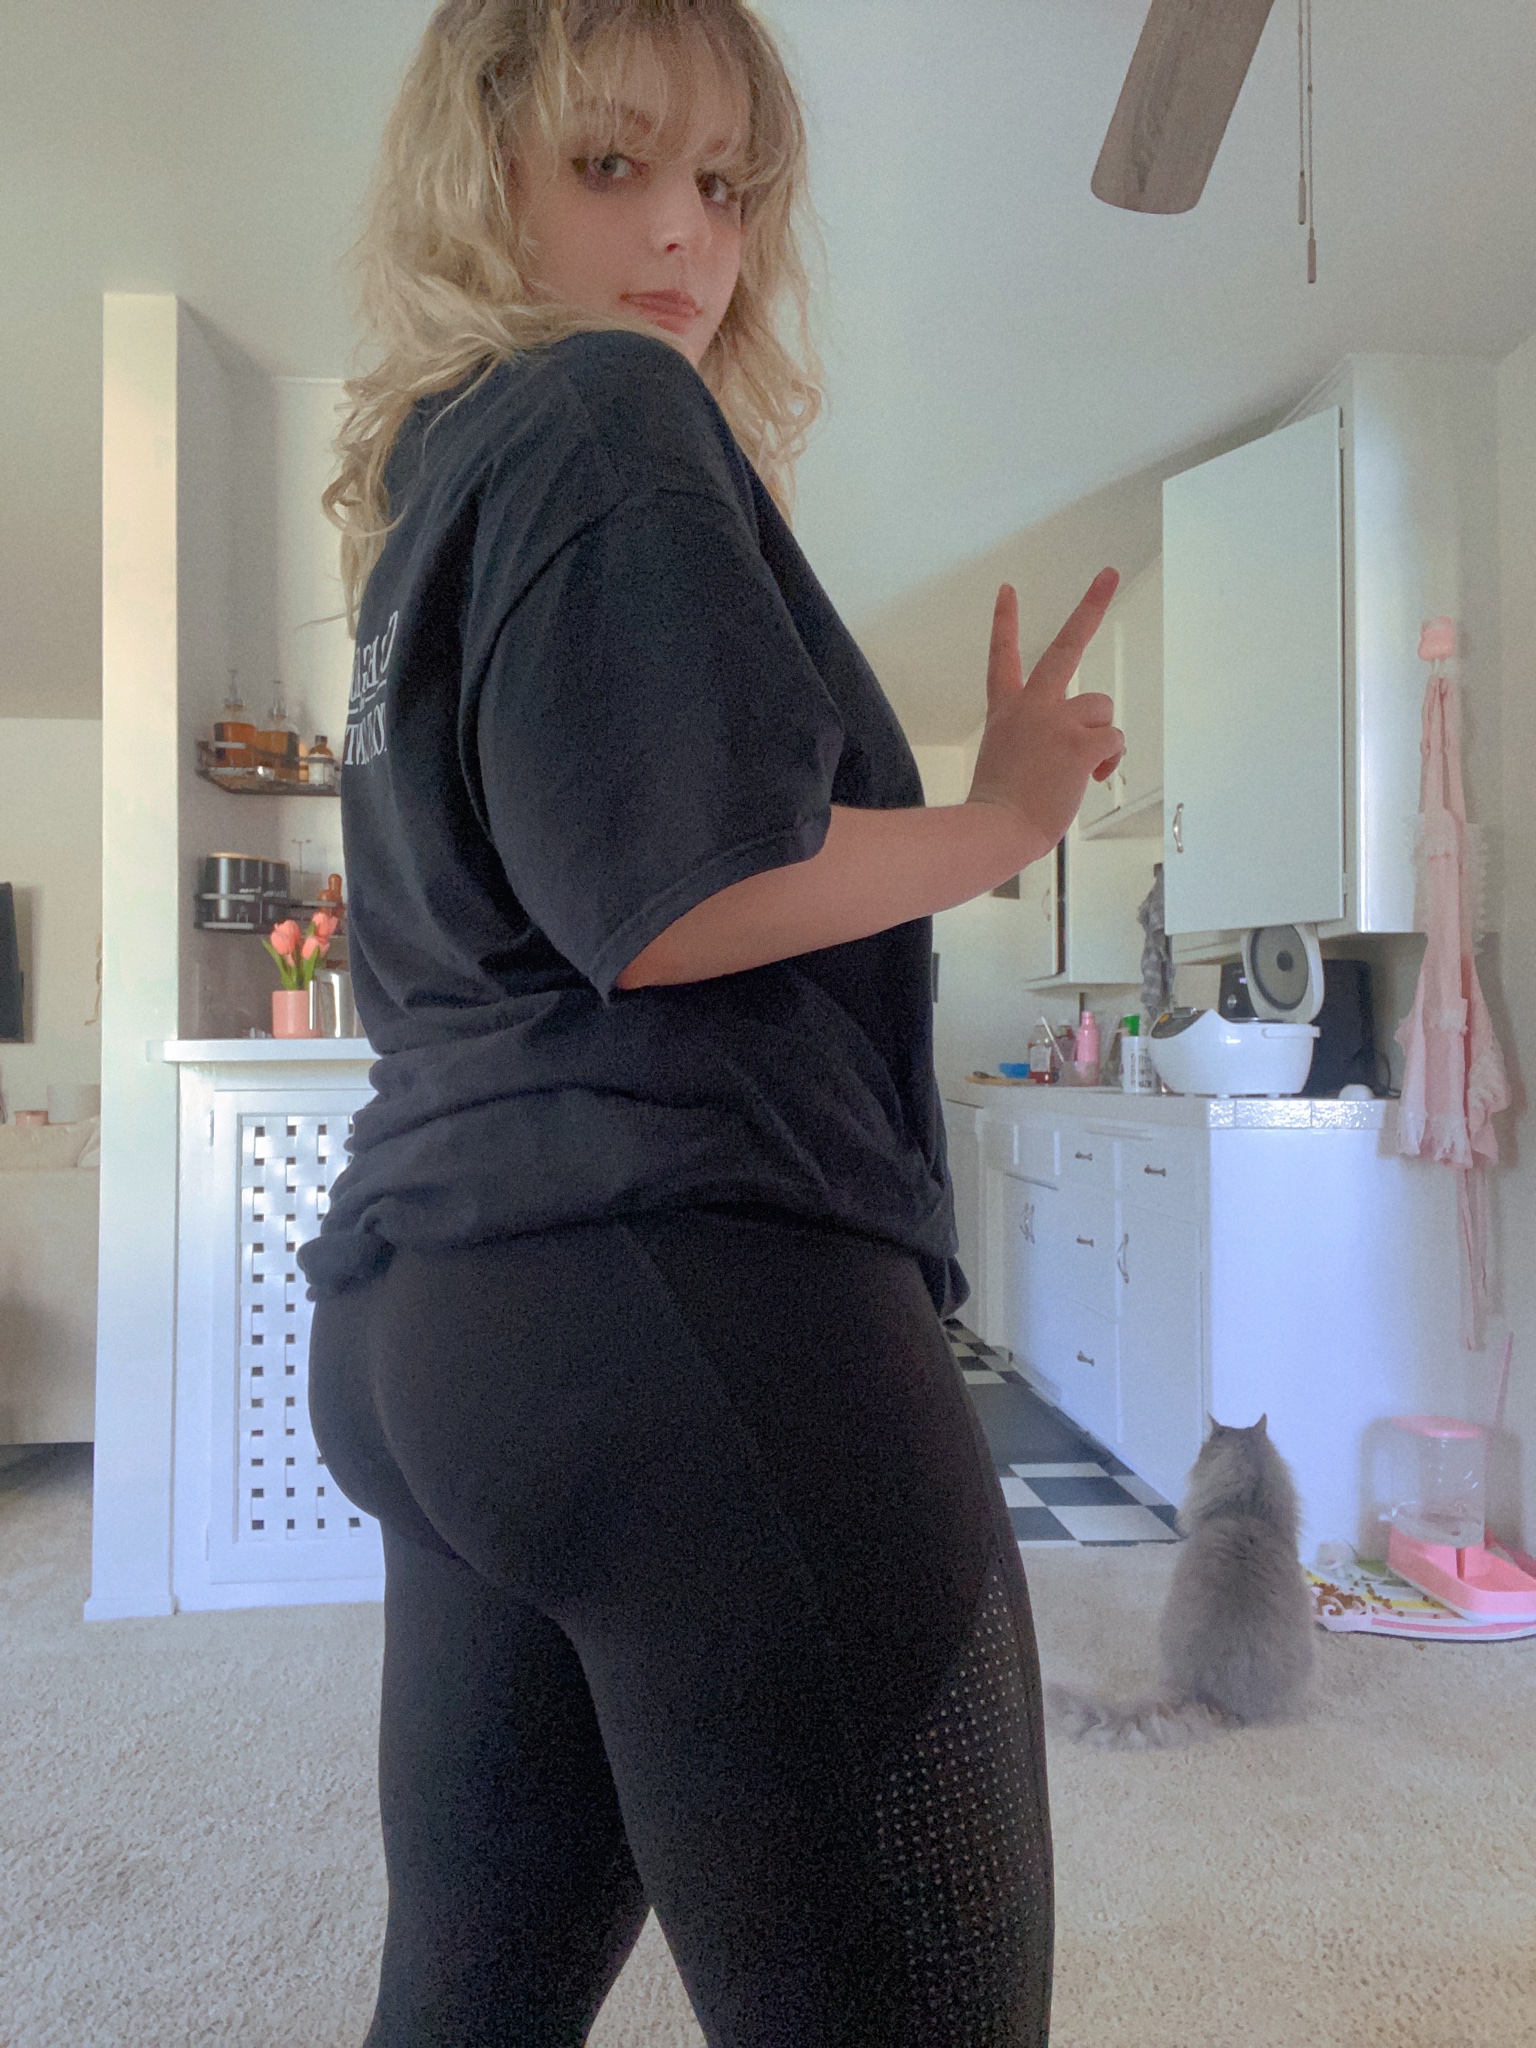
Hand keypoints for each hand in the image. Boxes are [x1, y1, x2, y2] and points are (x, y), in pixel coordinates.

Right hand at [964, 570, 1125, 864]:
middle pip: (1065, 646)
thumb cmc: (994, 813)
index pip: (1002, 657)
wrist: (993, 830)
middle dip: (1090, 606)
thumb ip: (1032, 751)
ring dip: (1100, 737)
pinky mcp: (1079, 742)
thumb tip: (1065, 765)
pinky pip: (1114, 741)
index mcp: (1006, 713)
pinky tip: (1090, 778)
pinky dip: (1108, 761)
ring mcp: (1056, 721)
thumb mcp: (1002, 768)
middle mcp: (1031, 707)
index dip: (1004, 622)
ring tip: (1079, 768)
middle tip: (1107, 575)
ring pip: (1101, 708)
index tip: (1008, 591)